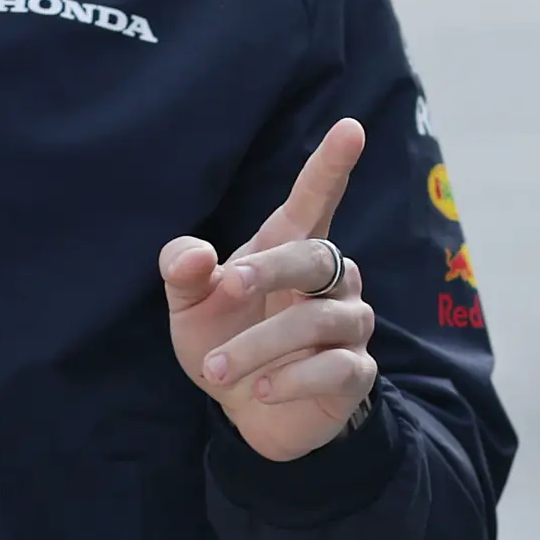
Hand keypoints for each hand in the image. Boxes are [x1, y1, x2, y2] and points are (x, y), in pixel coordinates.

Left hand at [159, 118, 376, 461]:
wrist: (246, 413)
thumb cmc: (224, 341)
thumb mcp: (189, 307)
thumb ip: (183, 272)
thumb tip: (197, 255)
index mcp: (290, 249)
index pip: (316, 200)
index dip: (332, 165)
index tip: (350, 126)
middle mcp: (331, 280)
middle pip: (317, 257)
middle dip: (270, 270)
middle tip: (227, 290)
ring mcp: (349, 325)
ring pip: (319, 321)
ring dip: (261, 344)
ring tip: (218, 369)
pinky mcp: (357, 372)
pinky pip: (335, 367)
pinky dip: (292, 378)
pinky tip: (262, 390)